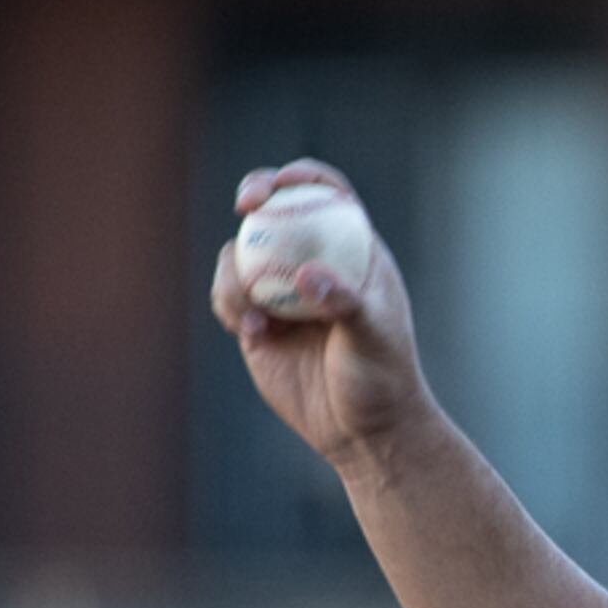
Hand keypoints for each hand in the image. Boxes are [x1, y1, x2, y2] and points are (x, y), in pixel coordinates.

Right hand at [207, 161, 434, 469]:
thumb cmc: (381, 380)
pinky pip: (226, 294)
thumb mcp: (374, 339)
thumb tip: (308, 275)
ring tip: (256, 316)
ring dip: (235, 272)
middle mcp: (313, 261)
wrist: (361, 431)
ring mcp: (281, 288)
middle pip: (275, 208)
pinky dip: (228, 305)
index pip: (327, 195)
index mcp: (352, 252)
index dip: (301, 177)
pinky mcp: (256, 319)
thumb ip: (345, 304)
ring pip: (240, 254)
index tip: (282, 183)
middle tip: (246, 205)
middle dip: (254, 195)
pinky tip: (252, 334)